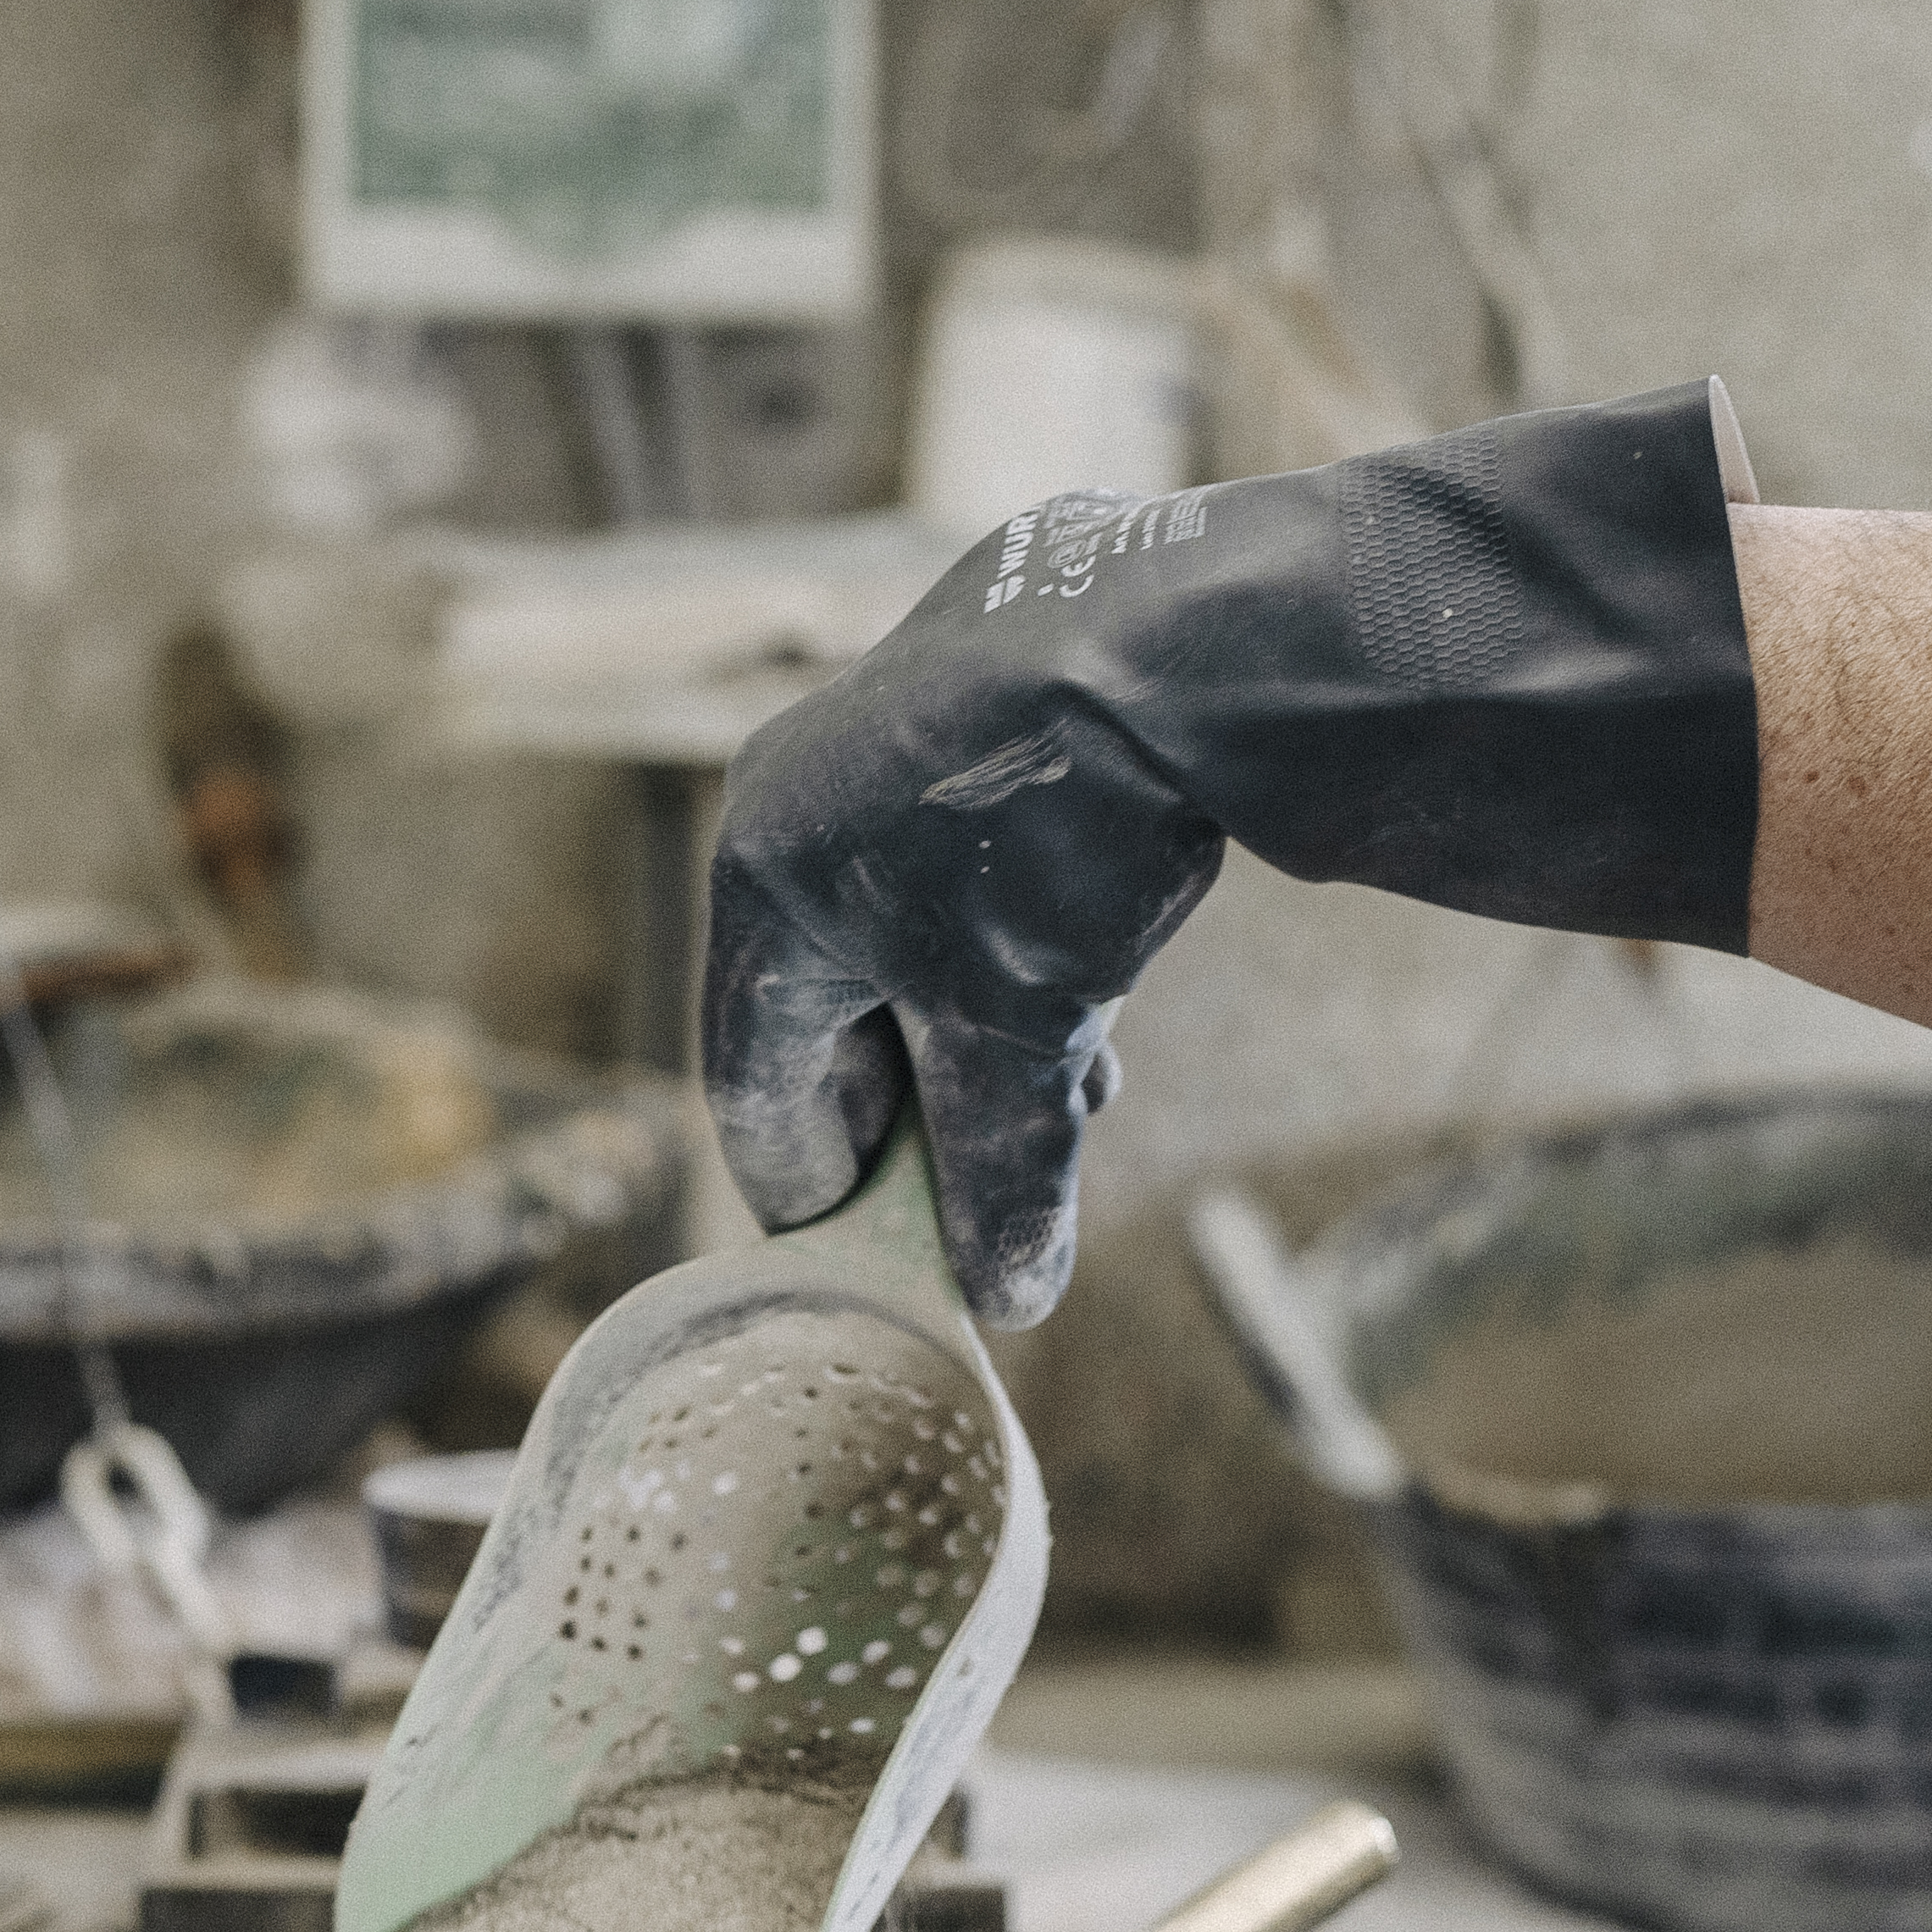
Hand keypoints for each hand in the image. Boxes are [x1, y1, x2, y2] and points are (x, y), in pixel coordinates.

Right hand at [701, 380, 1758, 1326]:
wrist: (1177, 634)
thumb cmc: (1054, 844)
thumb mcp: (1023, 1038)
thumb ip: (1001, 1176)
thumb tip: (1010, 1297)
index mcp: (761, 887)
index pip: (754, 1088)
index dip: (820, 1195)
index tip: (881, 1259)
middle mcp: (790, 795)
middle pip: (830, 1009)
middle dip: (924, 1107)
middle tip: (1000, 1174)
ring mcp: (876, 729)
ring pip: (904, 932)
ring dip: (979, 1029)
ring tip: (1073, 1085)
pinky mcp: (967, 688)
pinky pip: (956, 855)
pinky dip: (1007, 935)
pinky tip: (1093, 965)